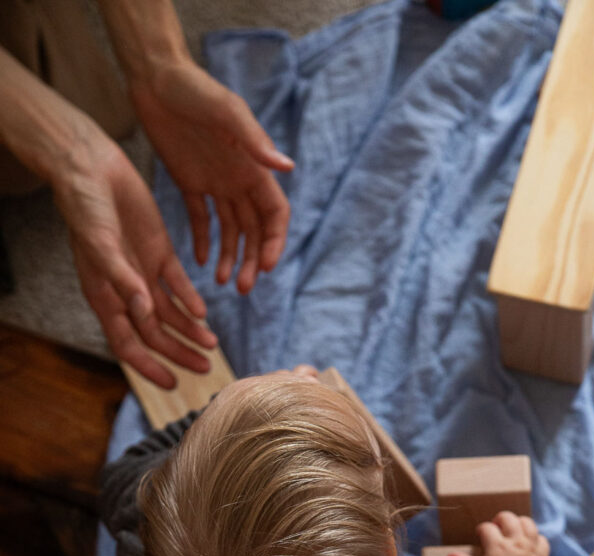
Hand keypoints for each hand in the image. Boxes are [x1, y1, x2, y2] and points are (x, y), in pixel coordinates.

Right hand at [53, 128, 218, 387]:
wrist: (92, 168)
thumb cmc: (86, 208)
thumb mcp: (101, 246)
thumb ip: (123, 281)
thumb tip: (144, 314)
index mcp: (105, 296)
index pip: (128, 344)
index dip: (149, 367)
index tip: (173, 384)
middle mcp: (126, 291)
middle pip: (155, 334)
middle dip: (179, 353)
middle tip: (206, 368)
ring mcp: (144, 272)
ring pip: (171, 313)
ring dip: (190, 331)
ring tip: (212, 346)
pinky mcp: (160, 252)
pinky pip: (178, 284)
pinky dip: (191, 300)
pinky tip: (205, 313)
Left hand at [129, 59, 292, 293]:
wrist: (156, 77)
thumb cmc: (195, 90)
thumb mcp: (226, 113)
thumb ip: (255, 142)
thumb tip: (288, 168)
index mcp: (253, 166)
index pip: (275, 214)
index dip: (275, 242)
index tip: (267, 267)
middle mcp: (239, 178)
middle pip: (255, 230)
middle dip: (254, 260)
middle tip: (244, 289)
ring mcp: (215, 182)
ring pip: (231, 230)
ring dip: (231, 257)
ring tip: (221, 282)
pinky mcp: (190, 182)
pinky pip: (201, 219)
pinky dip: (203, 241)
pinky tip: (200, 262)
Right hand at [448, 513, 549, 555]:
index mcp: (496, 546)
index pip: (487, 528)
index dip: (482, 529)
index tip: (480, 534)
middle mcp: (514, 543)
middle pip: (509, 518)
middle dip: (501, 519)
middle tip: (498, 526)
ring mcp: (530, 548)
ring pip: (528, 524)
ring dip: (521, 523)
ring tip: (515, 528)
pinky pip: (543, 540)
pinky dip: (537, 539)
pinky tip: (531, 542)